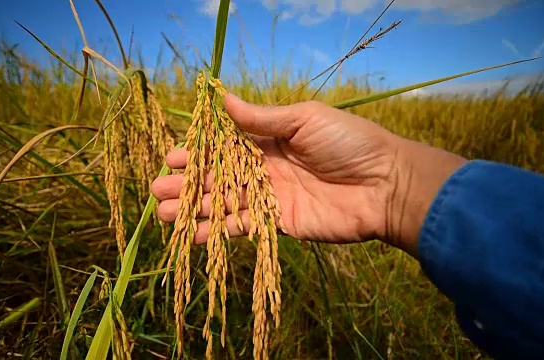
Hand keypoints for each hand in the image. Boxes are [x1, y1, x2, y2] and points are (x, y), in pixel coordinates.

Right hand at [151, 94, 466, 256]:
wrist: (385, 184)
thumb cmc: (348, 142)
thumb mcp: (304, 119)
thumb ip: (262, 118)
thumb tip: (223, 100)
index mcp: (269, 141)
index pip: (224, 147)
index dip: (198, 152)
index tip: (172, 155)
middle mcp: (265, 170)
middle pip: (218, 178)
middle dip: (187, 183)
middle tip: (157, 190)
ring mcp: (270, 198)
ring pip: (223, 204)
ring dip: (193, 209)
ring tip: (163, 214)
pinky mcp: (278, 224)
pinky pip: (242, 227)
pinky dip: (217, 231)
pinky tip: (192, 235)